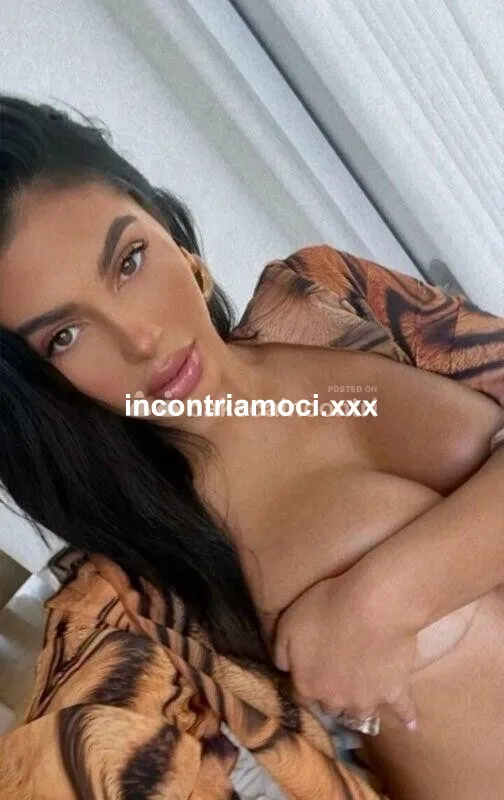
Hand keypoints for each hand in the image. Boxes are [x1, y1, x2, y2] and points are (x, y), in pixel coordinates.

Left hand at [272, 567, 418, 729]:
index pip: (302, 695)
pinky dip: (407, 718)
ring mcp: (368, 699)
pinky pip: (403, 710)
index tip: (309, 672)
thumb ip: (281, 651)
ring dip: (359, 708)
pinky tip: (412, 727)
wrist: (373, 607)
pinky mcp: (395, 691)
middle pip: (331, 705)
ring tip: (362, 706)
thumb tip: (283, 668)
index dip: (305, 682)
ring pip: (361, 712)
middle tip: (337, 679)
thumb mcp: (288, 624)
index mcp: (308, 685)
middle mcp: (336, 700)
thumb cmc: (326, 610)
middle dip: (331, 694)